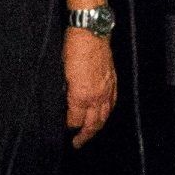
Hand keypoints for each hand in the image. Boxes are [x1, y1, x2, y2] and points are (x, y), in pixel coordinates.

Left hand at [64, 27, 117, 145]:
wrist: (91, 31)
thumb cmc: (74, 48)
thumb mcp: (61, 72)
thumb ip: (64, 91)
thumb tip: (64, 102)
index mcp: (81, 95)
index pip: (75, 120)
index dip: (69, 126)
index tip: (64, 129)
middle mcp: (96, 96)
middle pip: (93, 123)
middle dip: (85, 136)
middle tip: (77, 143)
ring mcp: (107, 89)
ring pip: (105, 115)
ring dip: (98, 127)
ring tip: (91, 133)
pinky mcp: (113, 80)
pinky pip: (112, 102)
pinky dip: (108, 112)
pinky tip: (105, 113)